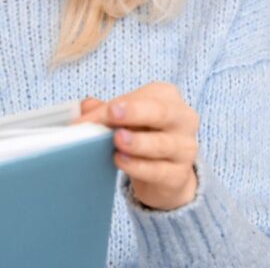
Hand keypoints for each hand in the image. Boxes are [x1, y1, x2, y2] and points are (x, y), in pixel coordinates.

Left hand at [71, 82, 199, 210]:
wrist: (165, 172)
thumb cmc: (144, 135)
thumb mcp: (125, 120)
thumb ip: (105, 112)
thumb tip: (85, 107)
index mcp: (166, 96)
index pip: (137, 98)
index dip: (110, 107)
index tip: (84, 119)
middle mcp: (182, 118)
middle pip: (159, 112)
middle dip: (134, 112)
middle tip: (111, 114)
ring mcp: (185, 147)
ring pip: (161, 143)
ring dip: (137, 142)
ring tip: (117, 141)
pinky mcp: (180, 174)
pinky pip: (159, 170)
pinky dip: (139, 166)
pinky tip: (122, 161)